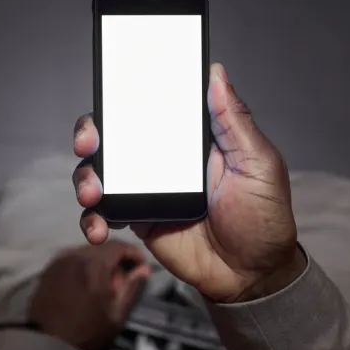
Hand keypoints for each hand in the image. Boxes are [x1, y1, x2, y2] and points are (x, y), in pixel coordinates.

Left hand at [28, 241, 150, 349]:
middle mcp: (75, 254)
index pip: (118, 245)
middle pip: (101, 247)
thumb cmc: (87, 331)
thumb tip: (145, 268)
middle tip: (119, 282)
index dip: (133, 252)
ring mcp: (59, 260)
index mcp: (94, 264)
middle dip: (115, 259)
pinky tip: (83, 282)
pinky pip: (70, 257)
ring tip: (100, 283)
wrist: (47, 344)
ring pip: (85, 251)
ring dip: (98, 261)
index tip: (140, 265)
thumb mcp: (116, 314)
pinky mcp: (48, 268)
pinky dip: (81, 264)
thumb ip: (132, 288)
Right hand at [73, 63, 304, 302]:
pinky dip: (92, 219)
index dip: (124, 96)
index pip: (150, 106)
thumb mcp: (258, 164)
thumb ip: (234, 121)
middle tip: (88, 143)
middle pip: (113, 135)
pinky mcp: (137, 218)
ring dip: (86, 178)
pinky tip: (99, 228)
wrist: (252, 276)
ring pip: (100, 172)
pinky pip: (103, 213)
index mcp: (190, 138)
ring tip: (92, 194)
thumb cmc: (264, 217)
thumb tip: (217, 73)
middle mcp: (163, 158)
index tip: (109, 91)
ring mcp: (146, 189)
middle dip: (90, 133)